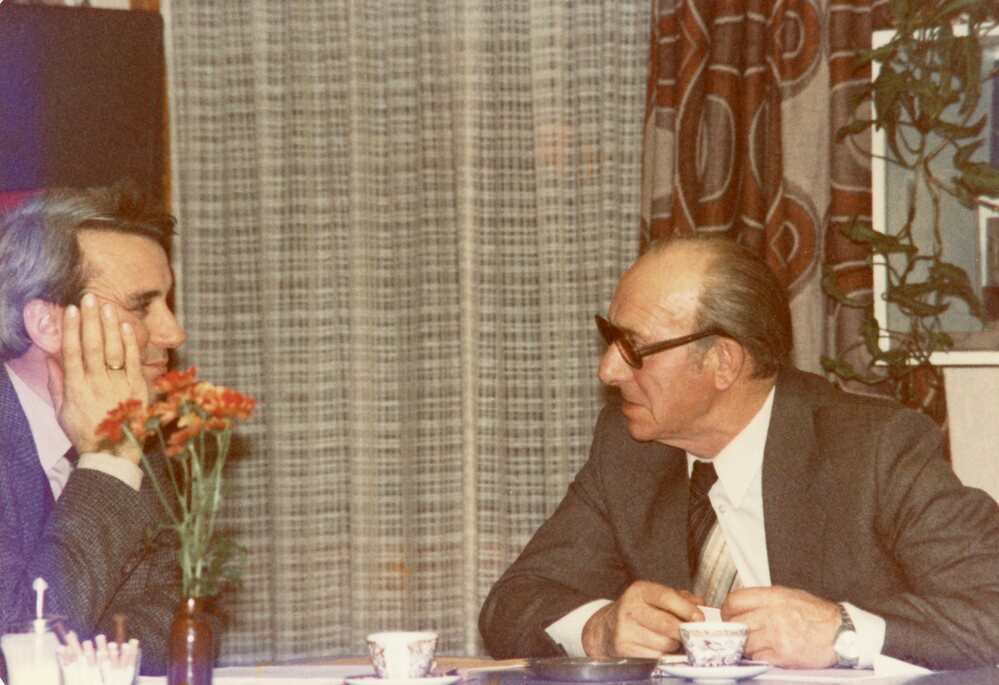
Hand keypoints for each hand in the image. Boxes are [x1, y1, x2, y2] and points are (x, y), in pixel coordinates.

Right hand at [47, 293, 147, 461]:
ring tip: (106, 306)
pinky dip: (131, 343)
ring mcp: (118, 385)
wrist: (112, 454)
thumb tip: (50, 358)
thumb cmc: (85, 432)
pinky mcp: (137, 388)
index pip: (71, 353)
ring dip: (110, 326)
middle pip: (92, 346)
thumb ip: (56, 384)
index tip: (69, 310)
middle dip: (90, 320)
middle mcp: (96, 384)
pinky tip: (127, 326)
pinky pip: (134, 361)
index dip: (70, 330)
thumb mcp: (62, 412)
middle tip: (89, 297)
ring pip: (113, 350)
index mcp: (76, 389)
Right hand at [582, 581, 704, 657]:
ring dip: (674, 646)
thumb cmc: (638, 611)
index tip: (700, 618)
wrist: (606, 628)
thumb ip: (679, 598)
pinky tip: (661, 649)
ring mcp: (625, 628)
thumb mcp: (654, 598)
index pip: (667, 597)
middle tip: (691, 635)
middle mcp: (630, 607)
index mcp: (640, 590)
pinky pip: (654, 656)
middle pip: (667, 624)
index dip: (686, 609)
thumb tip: (701, 605)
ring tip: (674, 641)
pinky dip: (663, 655)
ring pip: (664, 643)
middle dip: (683, 632)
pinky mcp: (623, 647)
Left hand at [721, 586, 840, 667]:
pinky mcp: (782, 655)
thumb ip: (766, 600)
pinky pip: (757, 657)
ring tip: (753, 644)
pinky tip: (766, 652)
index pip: (734, 600)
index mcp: (773, 596)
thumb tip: (744, 606)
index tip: (729, 616)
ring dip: (745, 645)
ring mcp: (776, 635)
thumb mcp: (790, 596)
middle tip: (737, 633)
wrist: (842, 634)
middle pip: (735, 623)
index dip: (727, 610)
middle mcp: (772, 614)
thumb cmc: (818, 615)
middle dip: (733, 629)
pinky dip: (758, 656)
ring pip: (744, 642)